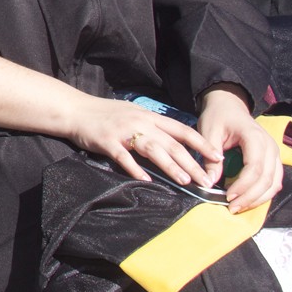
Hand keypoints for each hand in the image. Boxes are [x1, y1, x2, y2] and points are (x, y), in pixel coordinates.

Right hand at [64, 94, 221, 188]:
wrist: (75, 110)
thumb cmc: (105, 114)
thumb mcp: (133, 114)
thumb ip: (152, 127)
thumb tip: (174, 143)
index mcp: (148, 116)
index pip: (181, 129)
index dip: (201, 144)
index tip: (217, 157)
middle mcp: (140, 122)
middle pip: (171, 143)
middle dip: (192, 162)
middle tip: (206, 180)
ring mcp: (123, 131)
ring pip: (152, 149)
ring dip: (170, 166)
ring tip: (185, 181)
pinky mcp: (107, 141)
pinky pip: (124, 157)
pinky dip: (135, 169)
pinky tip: (146, 180)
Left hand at [198, 86, 283, 212]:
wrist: (229, 106)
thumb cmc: (217, 117)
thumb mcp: (208, 132)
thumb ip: (209, 157)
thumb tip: (210, 182)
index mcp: (254, 138)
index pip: (254, 168)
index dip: (243, 185)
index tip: (227, 196)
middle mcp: (270, 147)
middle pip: (267, 179)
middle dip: (250, 197)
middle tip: (232, 208)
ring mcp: (274, 154)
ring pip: (274, 183)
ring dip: (258, 198)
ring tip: (238, 207)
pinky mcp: (273, 160)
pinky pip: (274, 181)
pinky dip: (263, 193)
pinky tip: (247, 199)